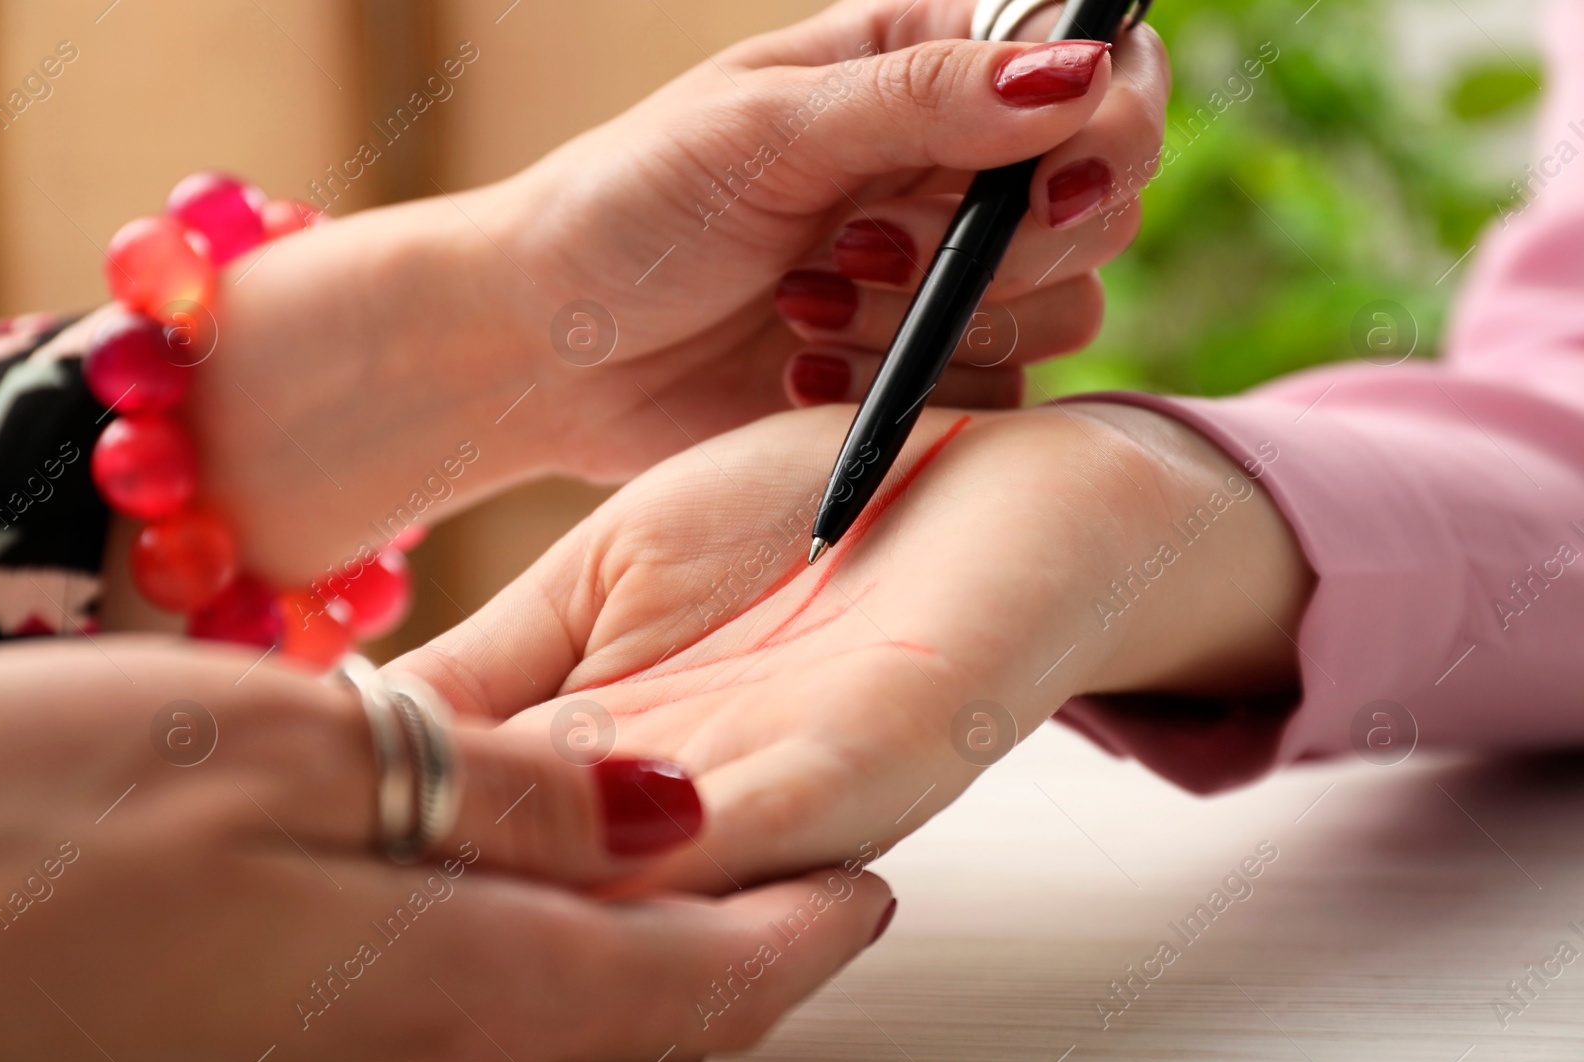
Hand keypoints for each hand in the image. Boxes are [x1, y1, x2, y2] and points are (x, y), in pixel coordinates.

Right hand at [0, 639, 891, 1061]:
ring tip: (696, 891)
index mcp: (446, 978)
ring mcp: (343, 1055)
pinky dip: (543, 970)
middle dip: (738, 966)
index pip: (688, 986)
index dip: (798, 941)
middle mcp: (412, 1048)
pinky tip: (526, 906)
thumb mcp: (295, 752)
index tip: (872, 896)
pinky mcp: (281, 1041)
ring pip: (558, 1029)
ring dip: (649, 970)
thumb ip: (504, 803)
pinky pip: (468, 1019)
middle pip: (635, 1027)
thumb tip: (671, 818)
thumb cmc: (46, 812)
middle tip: (807, 895)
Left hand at [159, 0, 1166, 580]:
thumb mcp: (765, 129)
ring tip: (801, 303)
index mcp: (925, 70)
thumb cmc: (633, 205)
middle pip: (1100, 200)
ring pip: (1060, 307)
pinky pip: (995, 395)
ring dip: (927, 316)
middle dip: (994, 240)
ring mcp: (947, 283)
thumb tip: (1078, 74)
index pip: (1095, 69)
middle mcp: (955, 173)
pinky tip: (800, 369)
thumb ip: (924, 100)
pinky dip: (901, 387)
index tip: (1045, 168)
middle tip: (862, 241)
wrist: (554, 347)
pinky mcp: (925, 378)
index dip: (1106, 115)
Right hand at [392, 403, 1310, 891]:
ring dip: (530, 903)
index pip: (466, 833)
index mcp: (609, 755)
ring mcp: (776, 801)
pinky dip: (660, 851)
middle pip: (538, 896)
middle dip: (433, 904)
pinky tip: (580, 846)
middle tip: (310, 921)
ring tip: (407, 913)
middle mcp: (683, 809)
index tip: (261, 858)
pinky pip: (747, 836)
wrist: (982, 468)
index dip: (373, 849)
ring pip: (630, 902)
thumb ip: (495, 658)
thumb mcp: (608, 568)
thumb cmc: (805, 509)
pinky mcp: (869, 767)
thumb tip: (342, 724)